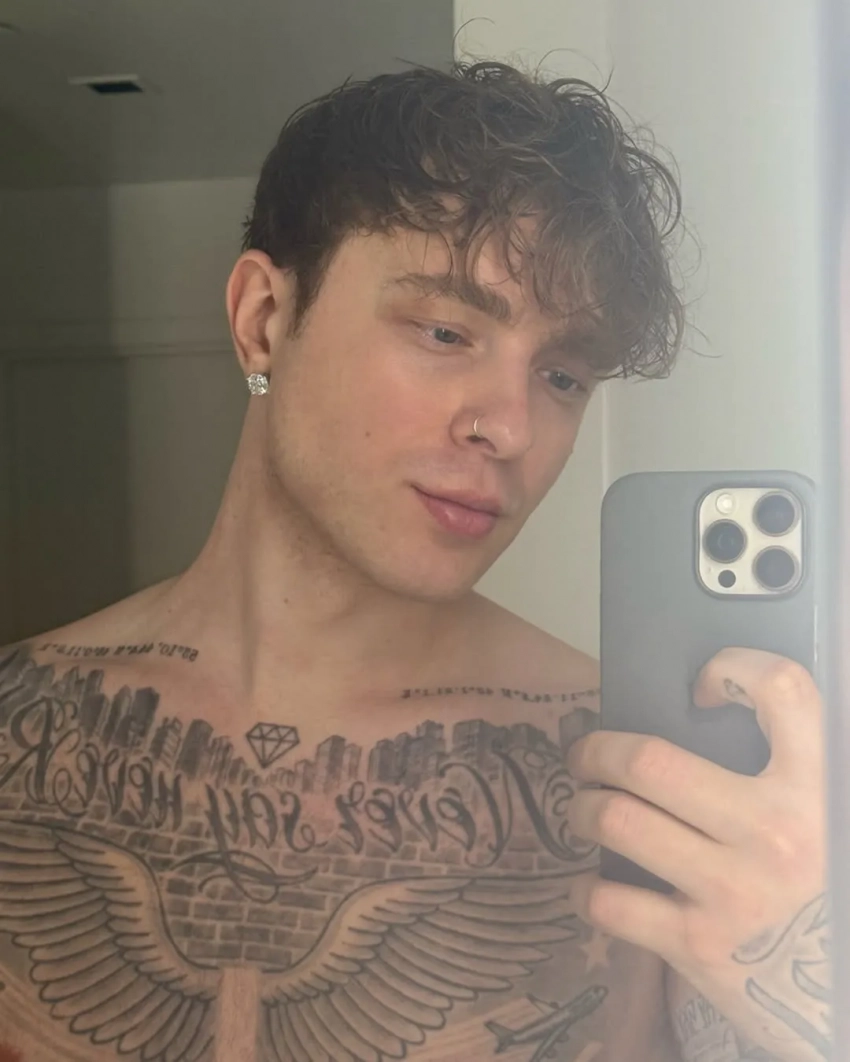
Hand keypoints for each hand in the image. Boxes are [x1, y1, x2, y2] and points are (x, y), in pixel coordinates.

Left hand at [566, 648, 829, 1061]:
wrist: (838, 1002)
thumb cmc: (816, 893)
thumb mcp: (820, 820)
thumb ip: (785, 770)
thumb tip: (699, 711)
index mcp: (816, 791)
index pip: (784, 692)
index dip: (732, 668)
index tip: (701, 688)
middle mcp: (777, 836)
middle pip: (649, 762)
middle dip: (597, 751)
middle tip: (585, 757)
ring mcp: (734, 893)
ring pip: (615, 820)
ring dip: (582, 809)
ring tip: (586, 811)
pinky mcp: (700, 947)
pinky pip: (609, 901)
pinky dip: (586, 889)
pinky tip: (594, 885)